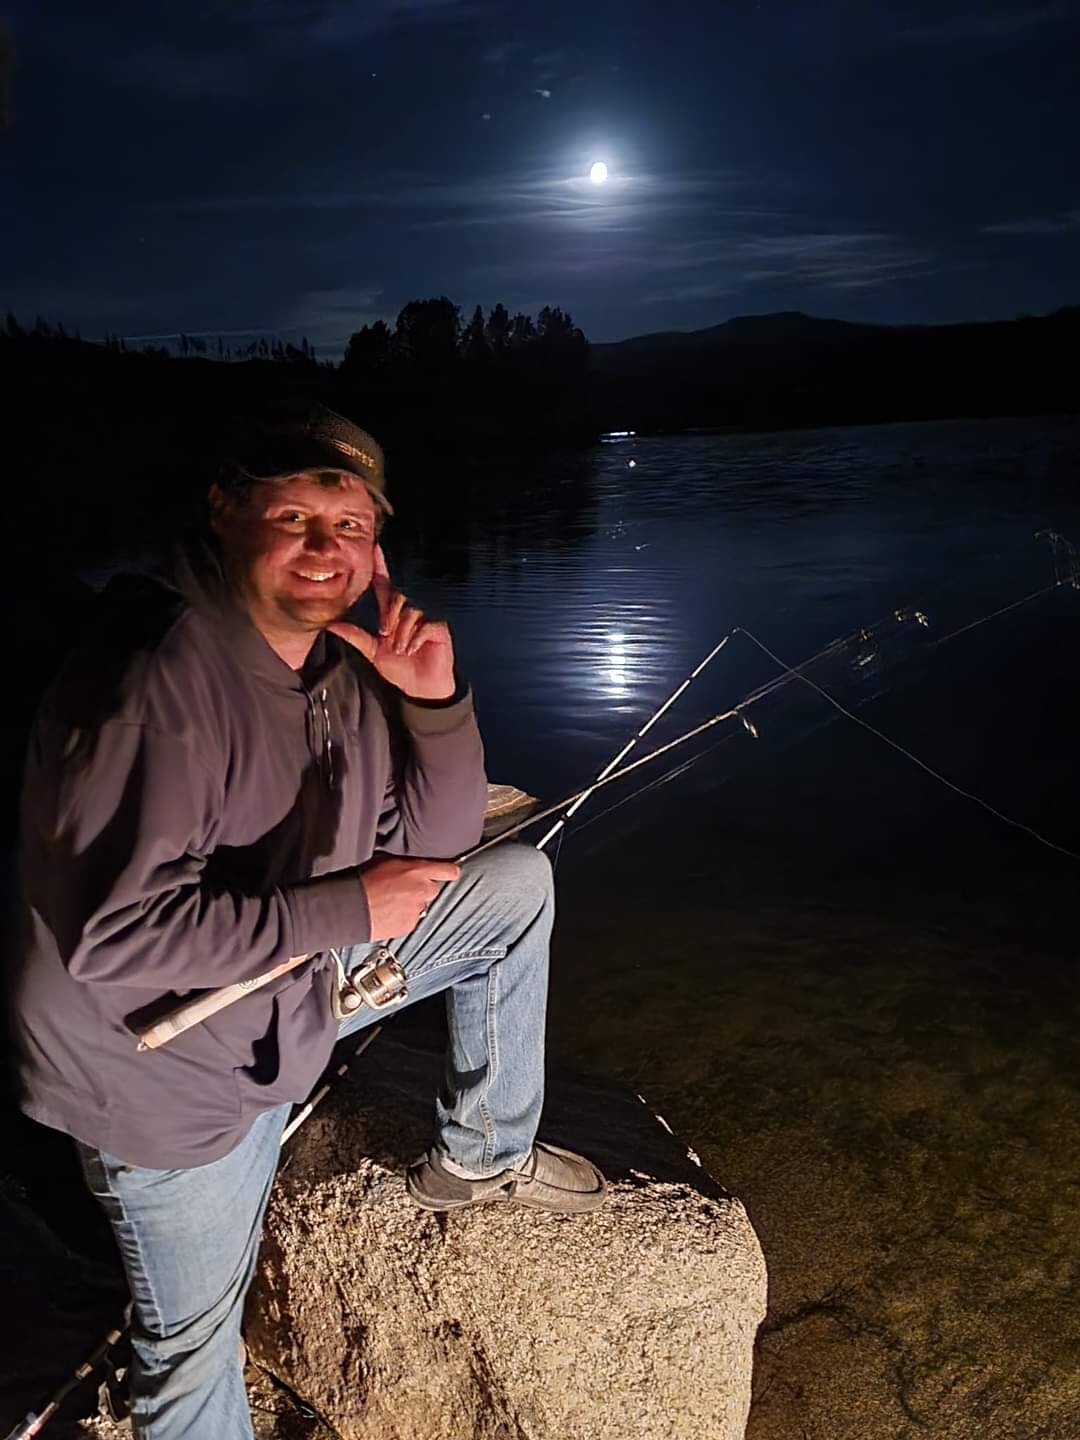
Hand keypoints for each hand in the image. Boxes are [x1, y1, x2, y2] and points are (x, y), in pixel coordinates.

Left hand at [326, 545, 456, 700]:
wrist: (421, 687)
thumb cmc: (400, 667)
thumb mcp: (373, 651)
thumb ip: (355, 636)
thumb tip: (331, 625)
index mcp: (393, 612)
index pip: (385, 584)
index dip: (380, 565)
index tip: (374, 547)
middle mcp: (410, 610)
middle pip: (397, 597)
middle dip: (389, 616)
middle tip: (385, 635)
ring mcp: (426, 618)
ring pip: (410, 611)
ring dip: (401, 632)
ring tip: (399, 648)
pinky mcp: (439, 628)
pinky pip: (424, 625)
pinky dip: (414, 639)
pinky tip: (411, 649)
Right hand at [360, 854, 460, 938]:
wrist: (350, 906)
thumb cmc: (363, 881)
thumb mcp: (387, 861)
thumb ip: (408, 864)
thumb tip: (414, 866)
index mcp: (417, 870)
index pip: (449, 870)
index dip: (449, 872)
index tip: (449, 872)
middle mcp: (421, 890)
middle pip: (433, 889)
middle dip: (423, 889)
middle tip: (405, 889)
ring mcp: (417, 910)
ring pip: (421, 906)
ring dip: (412, 904)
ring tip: (392, 902)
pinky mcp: (409, 925)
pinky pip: (412, 920)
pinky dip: (404, 918)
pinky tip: (389, 913)